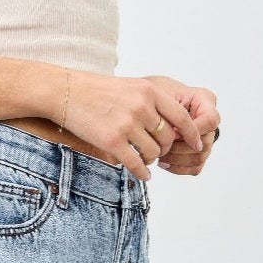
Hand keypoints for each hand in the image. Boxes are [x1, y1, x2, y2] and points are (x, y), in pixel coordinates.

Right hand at [61, 72, 204, 180]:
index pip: (182, 117)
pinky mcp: (112, 141)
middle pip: (168, 138)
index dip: (192, 134)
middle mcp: (141, 107)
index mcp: (149, 91)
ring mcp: (126, 124)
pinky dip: (142, 172)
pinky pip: (135, 163)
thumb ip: (152, 103)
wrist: (65, 92)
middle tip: (157, 153)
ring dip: (151, 160)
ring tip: (144, 159)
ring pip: (153, 152)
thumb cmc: (97, 91)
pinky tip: (142, 175)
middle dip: (165, 149)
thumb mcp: (130, 87)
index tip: (197, 144)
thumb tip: (174, 126)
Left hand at [143, 75, 219, 175]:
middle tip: (161, 147)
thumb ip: (171, 111)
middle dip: (180, 148)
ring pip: (200, 157)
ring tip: (159, 156)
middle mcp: (208, 118)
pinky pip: (195, 167)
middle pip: (205, 142)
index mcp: (205, 100)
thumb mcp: (159, 94)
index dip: (191, 131)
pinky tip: (163, 162)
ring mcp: (204, 136)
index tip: (172, 132)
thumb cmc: (153, 93)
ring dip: (178, 160)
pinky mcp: (197, 150)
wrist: (145, 99)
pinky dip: (178, 168)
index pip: (210, 121)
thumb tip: (175, 135)